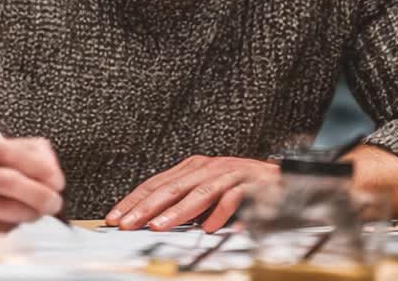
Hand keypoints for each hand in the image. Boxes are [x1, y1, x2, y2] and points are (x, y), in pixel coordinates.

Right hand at [0, 128, 65, 235]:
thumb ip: (29, 153)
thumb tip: (51, 170)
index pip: (9, 152)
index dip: (39, 168)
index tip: (57, 180)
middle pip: (7, 181)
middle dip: (39, 194)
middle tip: (54, 201)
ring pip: (4, 208)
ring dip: (29, 212)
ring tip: (36, 211)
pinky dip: (10, 227)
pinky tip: (12, 221)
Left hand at [105, 155, 278, 232]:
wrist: (282, 179)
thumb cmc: (240, 187)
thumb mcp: (206, 192)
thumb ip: (183, 204)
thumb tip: (150, 221)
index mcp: (192, 168)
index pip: (156, 183)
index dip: (133, 200)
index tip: (115, 217)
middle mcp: (207, 167)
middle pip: (170, 188)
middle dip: (145, 208)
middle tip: (127, 224)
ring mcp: (228, 174)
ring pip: (197, 193)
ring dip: (176, 212)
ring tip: (157, 226)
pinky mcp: (249, 184)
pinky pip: (232, 199)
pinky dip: (219, 213)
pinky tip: (207, 228)